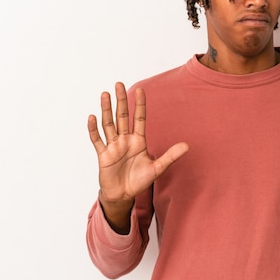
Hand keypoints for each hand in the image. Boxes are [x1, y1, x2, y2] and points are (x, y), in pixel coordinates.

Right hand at [88, 82, 188, 229]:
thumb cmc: (139, 181)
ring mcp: (113, 146)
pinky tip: (92, 117)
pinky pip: (97, 140)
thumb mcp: (157, 168)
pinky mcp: (103, 155)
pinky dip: (94, 129)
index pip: (139, 119)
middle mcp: (125, 140)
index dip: (139, 105)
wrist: (123, 195)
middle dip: (121, 100)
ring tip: (105, 94)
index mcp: (138, 141)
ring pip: (109, 124)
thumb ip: (170, 156)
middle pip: (122, 116)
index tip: (140, 89)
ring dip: (106, 110)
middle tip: (118, 84)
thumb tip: (187, 146)